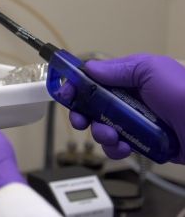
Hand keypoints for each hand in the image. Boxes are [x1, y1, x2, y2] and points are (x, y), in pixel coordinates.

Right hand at [68, 54, 184, 163]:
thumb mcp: (151, 69)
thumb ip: (119, 68)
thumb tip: (90, 68)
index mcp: (132, 80)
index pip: (95, 80)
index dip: (77, 86)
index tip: (64, 92)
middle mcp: (131, 100)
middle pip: (92, 106)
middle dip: (82, 113)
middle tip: (79, 120)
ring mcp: (135, 123)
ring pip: (101, 127)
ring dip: (99, 132)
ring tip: (110, 134)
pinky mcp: (141, 144)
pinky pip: (117, 146)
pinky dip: (115, 148)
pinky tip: (123, 146)